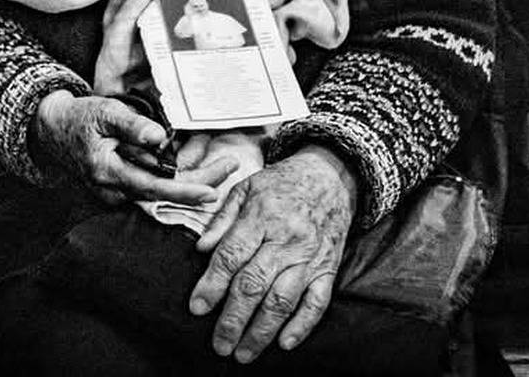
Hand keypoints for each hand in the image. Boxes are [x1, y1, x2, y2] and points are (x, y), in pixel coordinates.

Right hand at [32, 92, 238, 204]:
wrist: (52, 130)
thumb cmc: (79, 118)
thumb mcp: (104, 112)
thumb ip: (131, 126)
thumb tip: (159, 137)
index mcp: (109, 173)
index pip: (153, 187)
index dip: (184, 191)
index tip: (211, 192)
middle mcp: (115, 190)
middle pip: (165, 193)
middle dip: (200, 183)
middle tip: (230, 166)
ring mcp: (118, 192)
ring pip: (162, 190)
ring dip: (191, 179)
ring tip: (222, 165)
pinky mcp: (123, 187)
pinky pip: (154, 185)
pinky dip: (176, 176)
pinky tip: (198, 164)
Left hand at [188, 147, 357, 362]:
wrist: (330, 175)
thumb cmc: (282, 183)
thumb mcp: (246, 188)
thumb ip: (222, 219)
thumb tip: (200, 250)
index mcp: (261, 217)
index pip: (231, 256)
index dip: (211, 284)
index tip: (197, 308)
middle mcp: (286, 239)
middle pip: (254, 284)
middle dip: (233, 319)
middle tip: (219, 344)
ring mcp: (309, 256)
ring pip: (283, 300)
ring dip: (261, 331)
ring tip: (243, 353)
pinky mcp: (328, 268)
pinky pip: (317, 302)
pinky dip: (302, 325)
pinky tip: (283, 343)